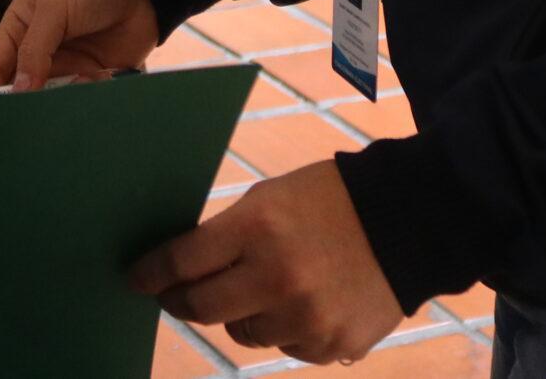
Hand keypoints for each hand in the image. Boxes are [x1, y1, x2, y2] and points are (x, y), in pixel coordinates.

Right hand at [0, 0, 159, 90]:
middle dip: (21, 105)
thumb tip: (18, 90)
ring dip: (56, 104)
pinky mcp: (93, 78)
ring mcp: (66, 67)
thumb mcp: (55, 7)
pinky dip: (84, 99)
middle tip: (23, 126)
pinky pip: (80, 99)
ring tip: (66, 100)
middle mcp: (39, 52)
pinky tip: (97, 81)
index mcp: (20, 27)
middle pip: (20, 88)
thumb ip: (34, 49)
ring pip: (50, 99)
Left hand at [131, 161, 402, 365]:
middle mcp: (277, 277)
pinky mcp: (331, 345)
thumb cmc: (330, 201)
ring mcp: (306, 317)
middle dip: (181, 301)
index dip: (153, 273)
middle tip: (176, 296)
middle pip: (202, 307)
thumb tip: (182, 269)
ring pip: (242, 334)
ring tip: (260, 289)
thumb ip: (229, 234)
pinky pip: (284, 347)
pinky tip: (303, 302)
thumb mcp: (271, 198)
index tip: (136, 280)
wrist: (409, 221)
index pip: (183, 261)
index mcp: (257, 228)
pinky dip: (283, 329)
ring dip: (240, 314)